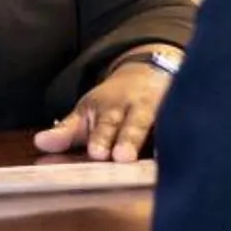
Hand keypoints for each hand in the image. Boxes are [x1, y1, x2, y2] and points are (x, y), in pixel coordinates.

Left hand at [34, 53, 174, 161]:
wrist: (149, 72)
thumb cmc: (113, 104)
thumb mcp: (87, 113)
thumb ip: (67, 132)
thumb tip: (39, 143)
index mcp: (111, 108)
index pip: (106, 125)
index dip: (102, 137)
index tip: (97, 153)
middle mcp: (138, 107)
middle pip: (135, 123)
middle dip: (128, 139)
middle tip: (121, 157)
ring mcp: (164, 110)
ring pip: (164, 123)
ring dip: (161, 141)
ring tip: (158, 158)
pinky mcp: (183, 115)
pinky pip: (187, 127)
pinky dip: (188, 138)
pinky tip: (190, 154)